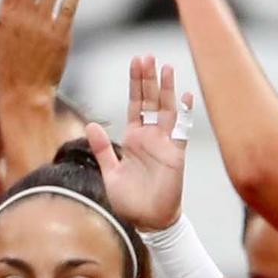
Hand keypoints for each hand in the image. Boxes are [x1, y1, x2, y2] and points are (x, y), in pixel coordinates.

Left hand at [85, 55, 189, 230]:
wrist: (149, 222)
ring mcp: (164, 144)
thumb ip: (103, 149)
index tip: (136, 62)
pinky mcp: (176, 155)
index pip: (135, 104)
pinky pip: (181, 131)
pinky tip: (186, 97)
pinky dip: (184, 114)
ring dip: (166, 89)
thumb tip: (90, 124)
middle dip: (148, 79)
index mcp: (133, 138)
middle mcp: (150, 137)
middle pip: (150, 101)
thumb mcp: (110, 173)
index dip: (135, 83)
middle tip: (147, 56)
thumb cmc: (130, 201)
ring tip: (166, 67)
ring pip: (166, 110)